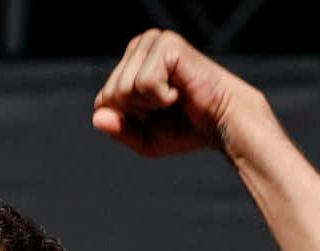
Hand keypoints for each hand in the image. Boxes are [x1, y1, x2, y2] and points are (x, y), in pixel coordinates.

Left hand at [91, 30, 259, 157]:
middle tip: (167, 107)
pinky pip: (143, 84)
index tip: (156, 115)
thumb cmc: (188, 128)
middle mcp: (141, 46)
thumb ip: (119, 130)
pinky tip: (179, 92)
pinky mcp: (168, 44)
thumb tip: (96, 117)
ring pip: (124, 88)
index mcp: (132, 63)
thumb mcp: (145, 139)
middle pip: (112, 94)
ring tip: (174, 98)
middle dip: (138, 112)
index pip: (103, 99)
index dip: (128, 119)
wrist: (223, 124)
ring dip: (149, 105)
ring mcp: (154, 41)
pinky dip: (161, 97)